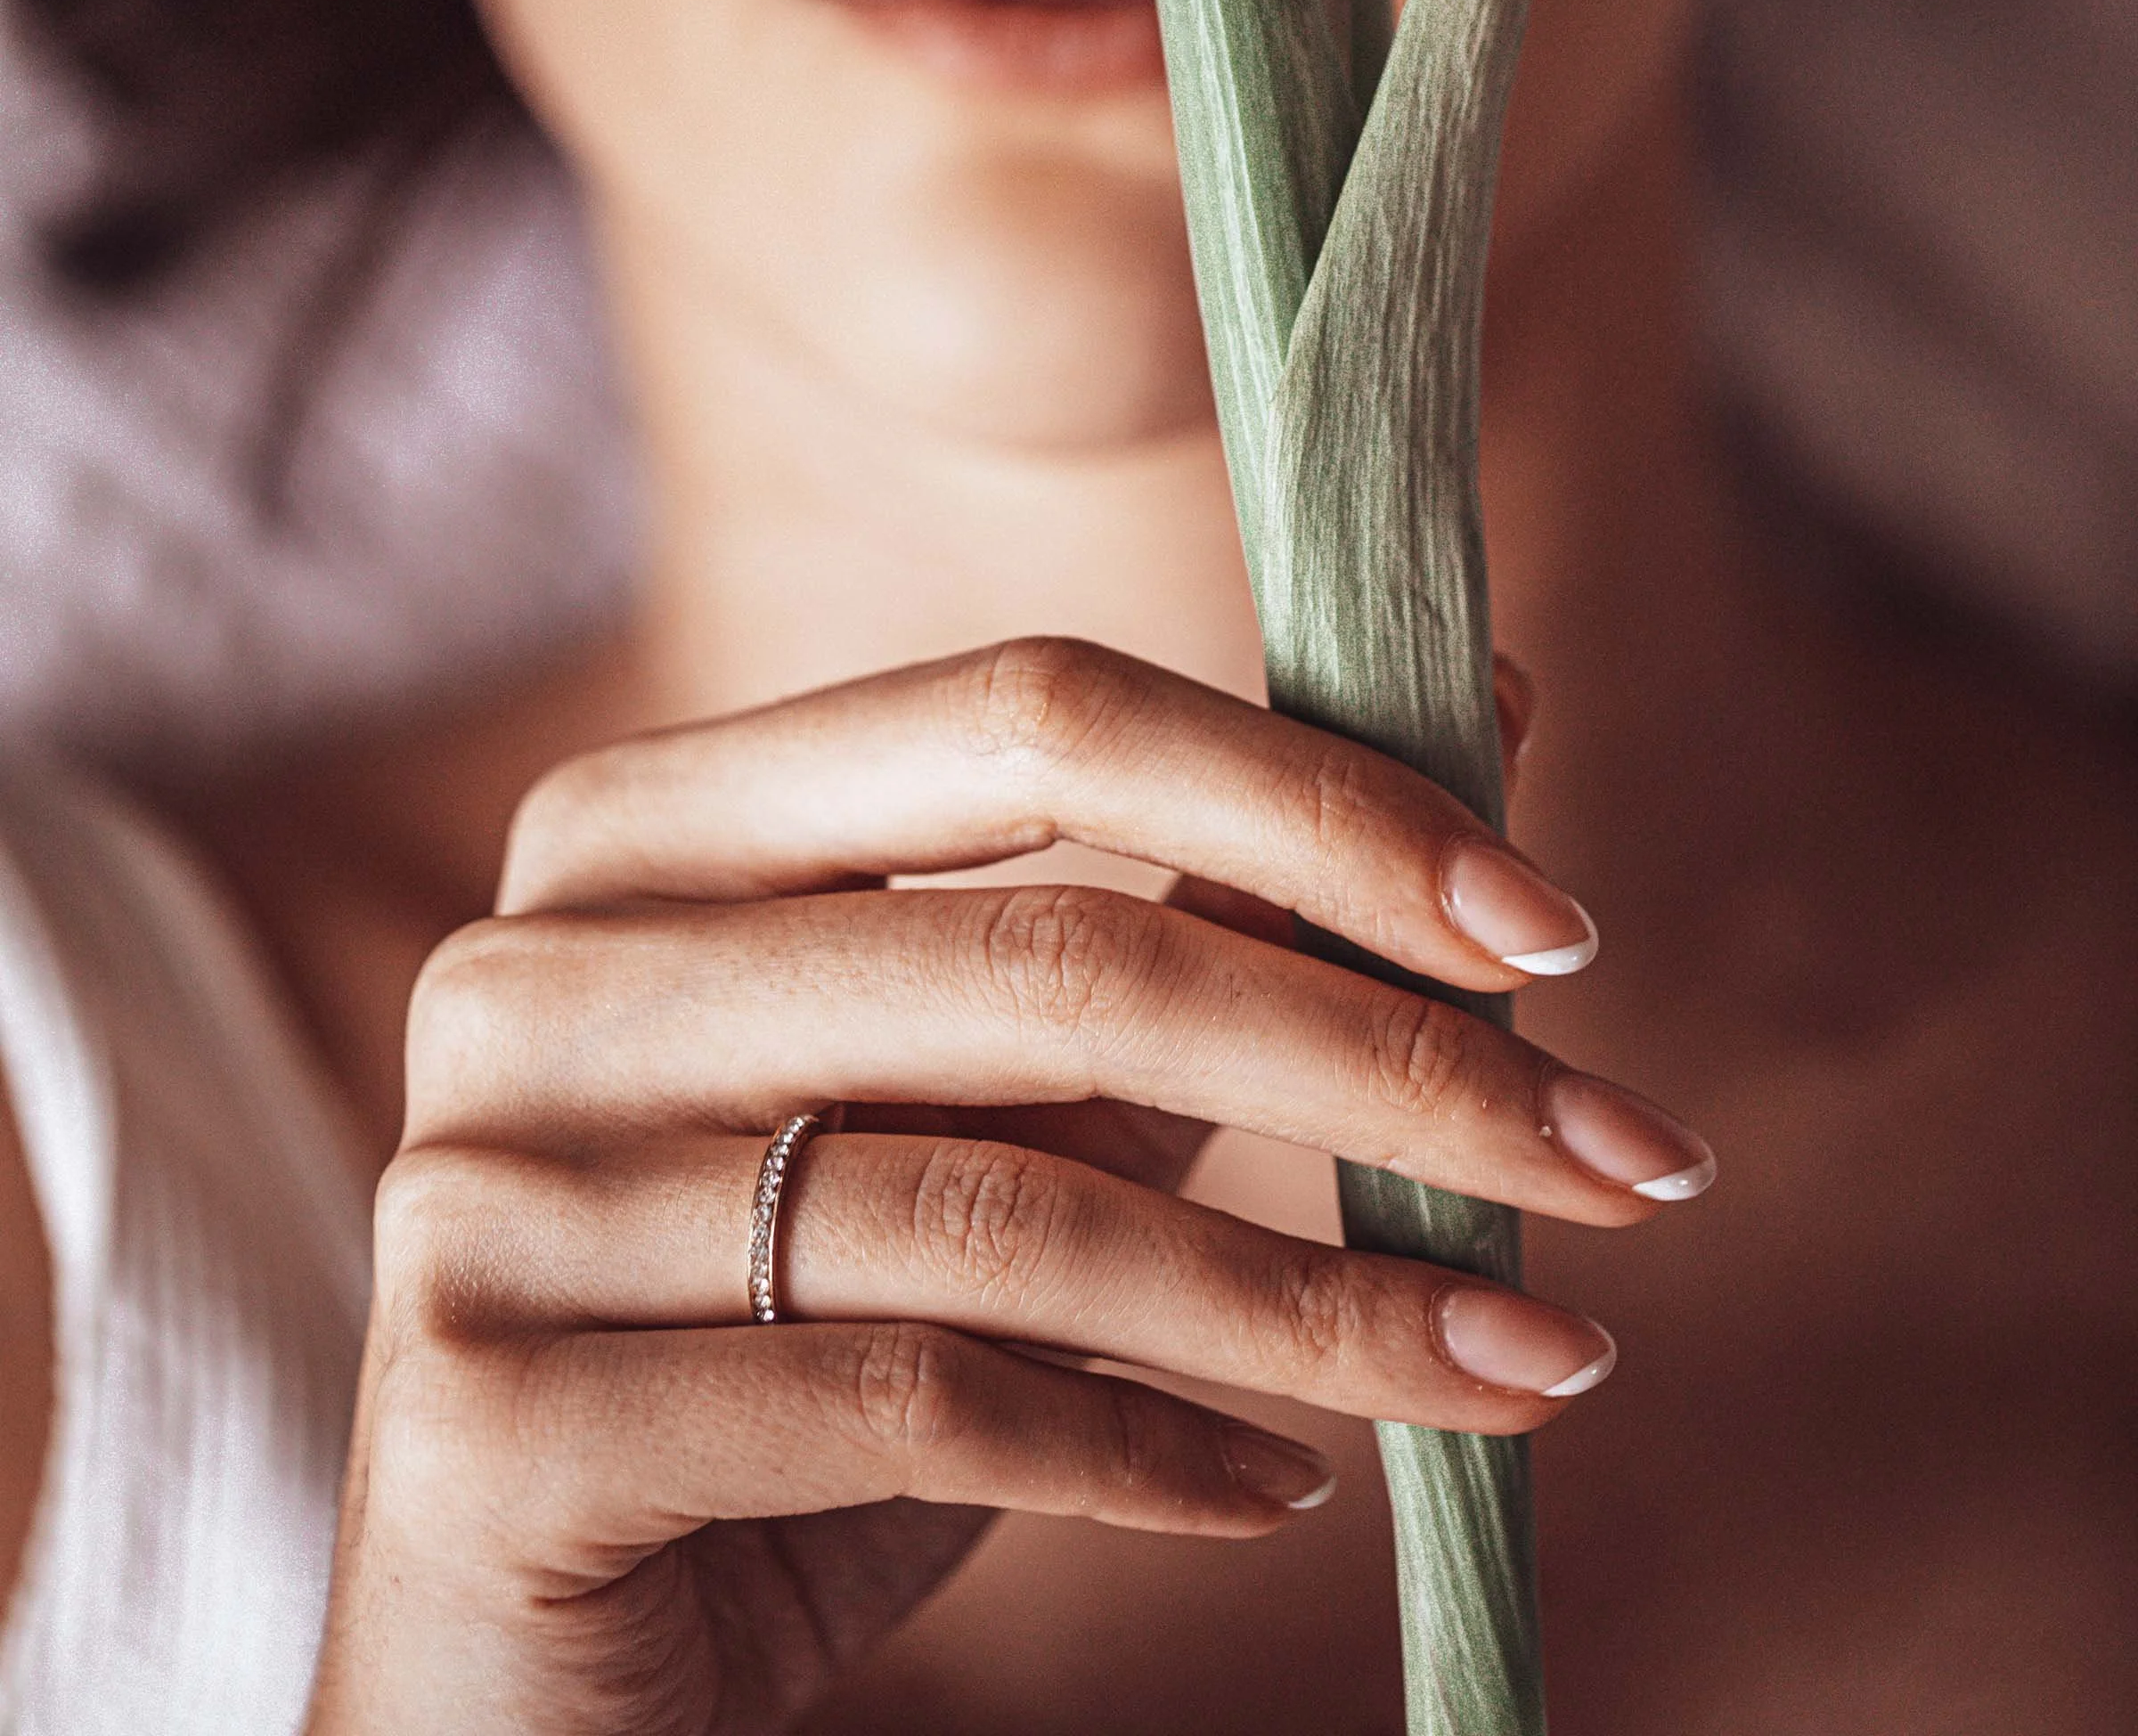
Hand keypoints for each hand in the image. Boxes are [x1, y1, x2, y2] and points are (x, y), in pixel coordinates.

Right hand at [307, 640, 1709, 1735]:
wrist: (535, 1678)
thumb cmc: (795, 1345)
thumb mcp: (994, 1119)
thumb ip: (1194, 917)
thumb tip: (1493, 692)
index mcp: (648, 825)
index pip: (1026, 714)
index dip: (1312, 798)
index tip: (1552, 921)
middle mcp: (540, 967)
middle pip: (1053, 956)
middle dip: (1390, 1063)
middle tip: (1625, 1155)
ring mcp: (492, 1186)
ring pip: (1011, 1201)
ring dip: (1327, 1298)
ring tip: (1537, 1359)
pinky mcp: (493, 1413)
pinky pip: (912, 1407)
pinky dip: (1151, 1452)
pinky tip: (1289, 1490)